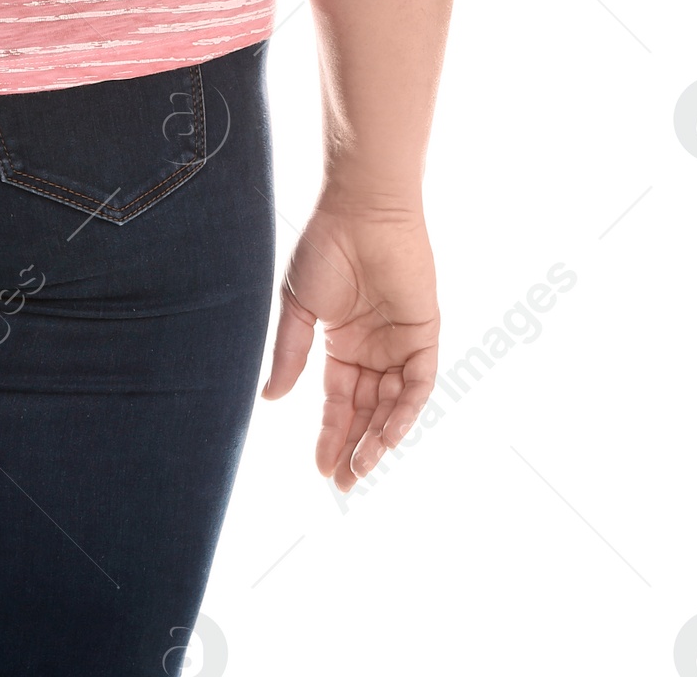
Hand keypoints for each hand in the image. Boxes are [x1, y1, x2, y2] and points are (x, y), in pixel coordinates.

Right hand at [261, 203, 438, 490]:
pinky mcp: (424, 334)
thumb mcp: (297, 308)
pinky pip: (418, 383)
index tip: (321, 468)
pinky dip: (405, 410)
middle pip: (366, 411)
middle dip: (354, 447)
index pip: (338, 401)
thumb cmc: (323, 250)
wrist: (359, 211)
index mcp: (340, 342)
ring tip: (361, 469)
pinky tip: (387, 435)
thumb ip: (289, 355)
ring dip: (379, 438)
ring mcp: (399, 344)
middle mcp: (372, 349)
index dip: (330, 434)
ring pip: (393, 405)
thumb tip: (272, 401)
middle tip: (343, 484)